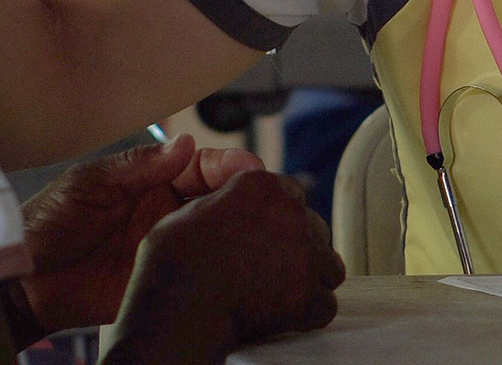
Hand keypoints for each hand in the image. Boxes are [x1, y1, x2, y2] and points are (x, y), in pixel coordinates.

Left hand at [15, 134, 262, 335]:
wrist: (20, 280)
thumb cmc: (47, 222)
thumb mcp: (88, 184)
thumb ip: (136, 167)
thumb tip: (184, 144)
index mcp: (149, 182)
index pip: (201, 166)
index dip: (228, 165)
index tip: (250, 168)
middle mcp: (164, 213)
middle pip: (217, 201)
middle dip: (244, 197)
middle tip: (267, 200)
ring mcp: (165, 249)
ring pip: (214, 237)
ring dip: (239, 233)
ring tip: (264, 233)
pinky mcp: (160, 284)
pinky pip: (197, 277)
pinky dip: (220, 273)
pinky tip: (239, 270)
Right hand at [109, 170, 344, 364]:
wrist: (176, 309)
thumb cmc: (173, 265)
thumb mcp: (189, 211)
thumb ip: (225, 200)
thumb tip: (237, 201)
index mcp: (259, 185)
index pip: (292, 193)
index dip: (279, 217)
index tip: (267, 235)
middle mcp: (288, 212)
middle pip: (314, 227)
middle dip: (299, 246)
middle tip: (271, 267)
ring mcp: (303, 254)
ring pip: (329, 264)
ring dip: (311, 277)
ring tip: (281, 291)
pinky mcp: (307, 295)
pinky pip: (326, 304)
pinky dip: (309, 313)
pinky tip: (285, 316)